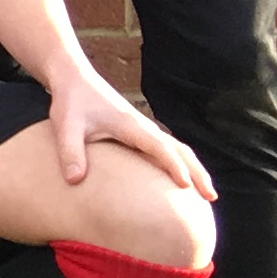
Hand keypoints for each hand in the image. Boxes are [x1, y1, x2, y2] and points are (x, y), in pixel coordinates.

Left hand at [45, 74, 216, 199]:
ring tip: (206, 194)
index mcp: (130, 125)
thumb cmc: (71, 102)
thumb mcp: (65, 126)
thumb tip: (74, 180)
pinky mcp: (139, 132)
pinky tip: (182, 180)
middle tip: (211, 197)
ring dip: (194, 169)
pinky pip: (167, 149)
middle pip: (179, 149)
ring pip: (177, 149)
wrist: (74, 80)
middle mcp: (143, 126)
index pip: (159, 147)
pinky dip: (181, 163)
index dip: (173, 165)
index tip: (186, 185)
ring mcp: (144, 129)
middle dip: (197, 172)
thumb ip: (70, 151)